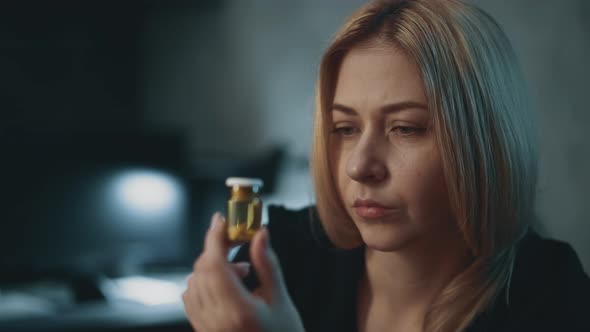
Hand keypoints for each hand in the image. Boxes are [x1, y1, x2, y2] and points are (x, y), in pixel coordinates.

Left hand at [183, 213, 304, 331]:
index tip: (221, 220)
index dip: (215, 238)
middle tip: (237, 241)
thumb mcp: (281, 300)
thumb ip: (267, 264)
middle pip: (202, 270)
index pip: (215, 265)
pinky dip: (203, 283)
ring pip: (194, 282)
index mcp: (237, 311)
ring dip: (212, 267)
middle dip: (216, 249)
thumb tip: (261, 234)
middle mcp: (215, 321)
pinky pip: (192, 299)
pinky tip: (226, 285)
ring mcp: (206, 328)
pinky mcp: (202, 331)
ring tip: (241, 271)